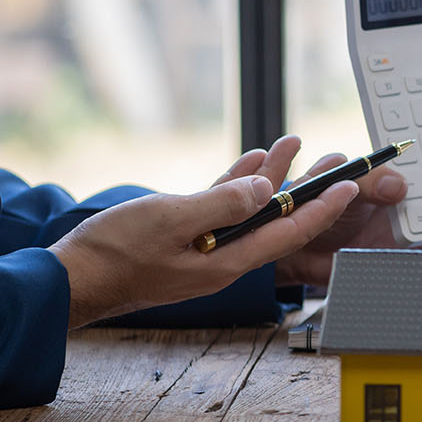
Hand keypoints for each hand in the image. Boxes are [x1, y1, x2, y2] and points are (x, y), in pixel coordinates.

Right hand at [50, 158, 358, 328]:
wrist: (71, 277)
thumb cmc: (114, 253)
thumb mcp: (171, 220)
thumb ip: (222, 205)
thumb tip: (268, 190)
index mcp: (227, 262)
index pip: (288, 233)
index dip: (323, 209)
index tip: (350, 186)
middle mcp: (224, 259)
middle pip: (278, 221)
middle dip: (309, 190)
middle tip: (336, 162)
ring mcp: (204, 250)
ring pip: (251, 211)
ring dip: (273, 179)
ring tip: (295, 144)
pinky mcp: (183, 239)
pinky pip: (222, 209)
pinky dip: (238, 184)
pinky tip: (253, 161)